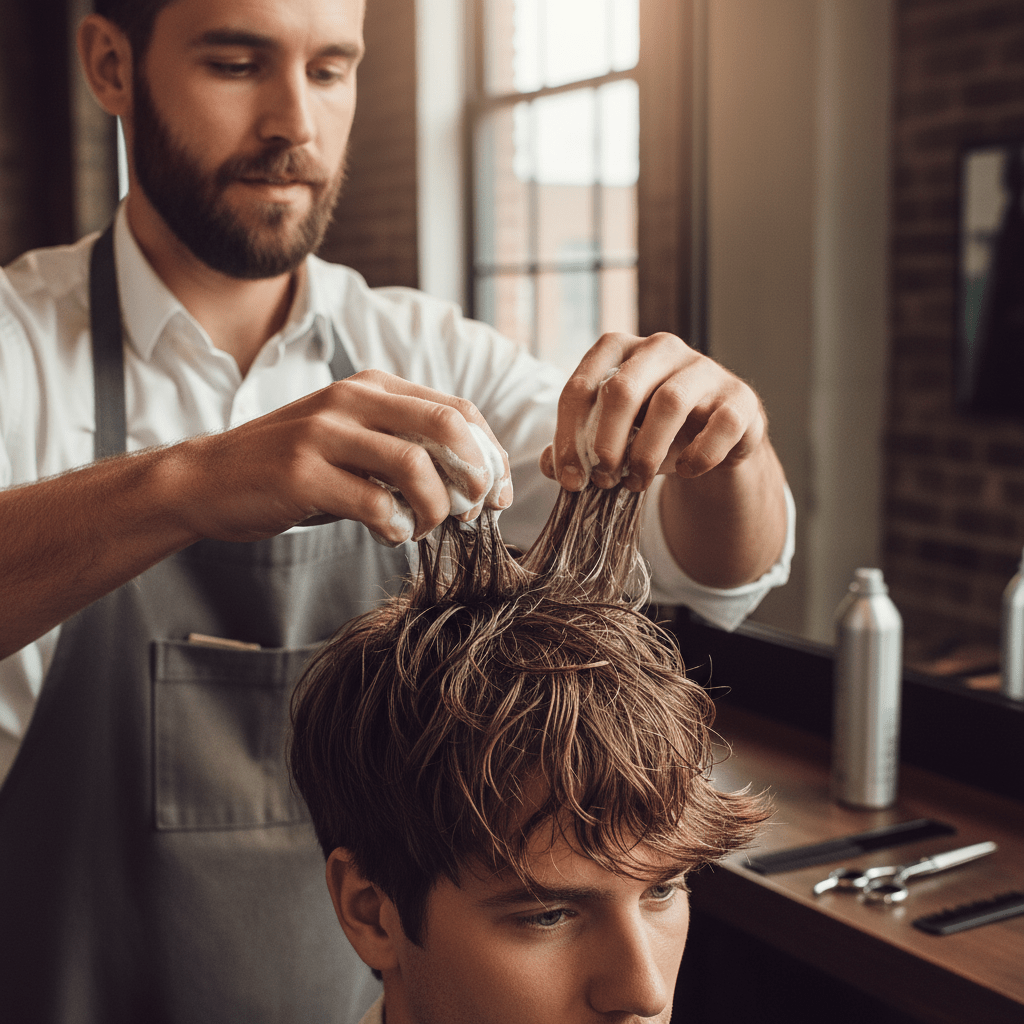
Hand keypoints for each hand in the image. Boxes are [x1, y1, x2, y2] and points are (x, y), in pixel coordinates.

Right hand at [175, 369, 511, 545]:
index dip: (490, 455)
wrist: (208, 479)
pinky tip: (389, 534)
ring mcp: (324, 432)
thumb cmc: (294, 468)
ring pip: (415, 466)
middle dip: (476, 475)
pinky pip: (373, 503)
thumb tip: (476, 483)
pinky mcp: (301, 472)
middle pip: (447, 426)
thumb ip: (405, 447)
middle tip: (473, 512)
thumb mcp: (353, 441)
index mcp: (373, 386)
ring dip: (435, 509)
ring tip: (422, 528)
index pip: (458, 410)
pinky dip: (395, 527)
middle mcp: (352, 399)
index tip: (497, 496)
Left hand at [542, 332, 766, 491]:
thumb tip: (551, 466)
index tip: (570, 480)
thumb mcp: (611, 437)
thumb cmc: (652, 431)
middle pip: (622, 389)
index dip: (569, 436)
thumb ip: (577, 447)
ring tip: (637, 482)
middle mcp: (660, 348)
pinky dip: (699, 454)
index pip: (582, 386)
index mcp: (620, 350)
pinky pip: (719, 424)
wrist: (715, 438)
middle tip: (604, 479)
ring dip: (647, 452)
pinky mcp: (740, 397)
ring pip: (669, 403)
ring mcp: (704, 368)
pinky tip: (686, 471)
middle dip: (606, 442)